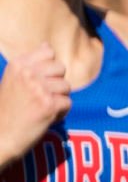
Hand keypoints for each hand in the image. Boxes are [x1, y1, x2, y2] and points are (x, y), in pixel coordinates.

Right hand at [0, 43, 70, 162]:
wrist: (1, 135)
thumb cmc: (9, 108)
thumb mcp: (14, 79)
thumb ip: (31, 63)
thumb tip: (47, 45)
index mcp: (18, 65)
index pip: (48, 53)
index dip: (48, 69)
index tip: (37, 81)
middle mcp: (28, 73)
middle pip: (61, 68)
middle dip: (55, 83)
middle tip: (39, 97)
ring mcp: (39, 88)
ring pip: (66, 87)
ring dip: (58, 99)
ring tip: (41, 108)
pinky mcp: (49, 105)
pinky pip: (68, 103)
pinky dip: (61, 113)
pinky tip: (45, 117)